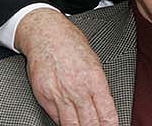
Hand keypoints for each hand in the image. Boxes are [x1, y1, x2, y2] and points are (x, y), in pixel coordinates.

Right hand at [16, 9, 118, 125]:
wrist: (47, 35)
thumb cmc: (72, 44)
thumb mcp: (94, 62)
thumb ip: (98, 85)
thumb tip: (104, 105)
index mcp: (95, 80)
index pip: (107, 114)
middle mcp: (78, 90)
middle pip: (90, 124)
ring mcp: (60, 95)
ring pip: (72, 125)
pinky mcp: (44, 97)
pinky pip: (56, 118)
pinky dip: (63, 122)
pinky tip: (69, 122)